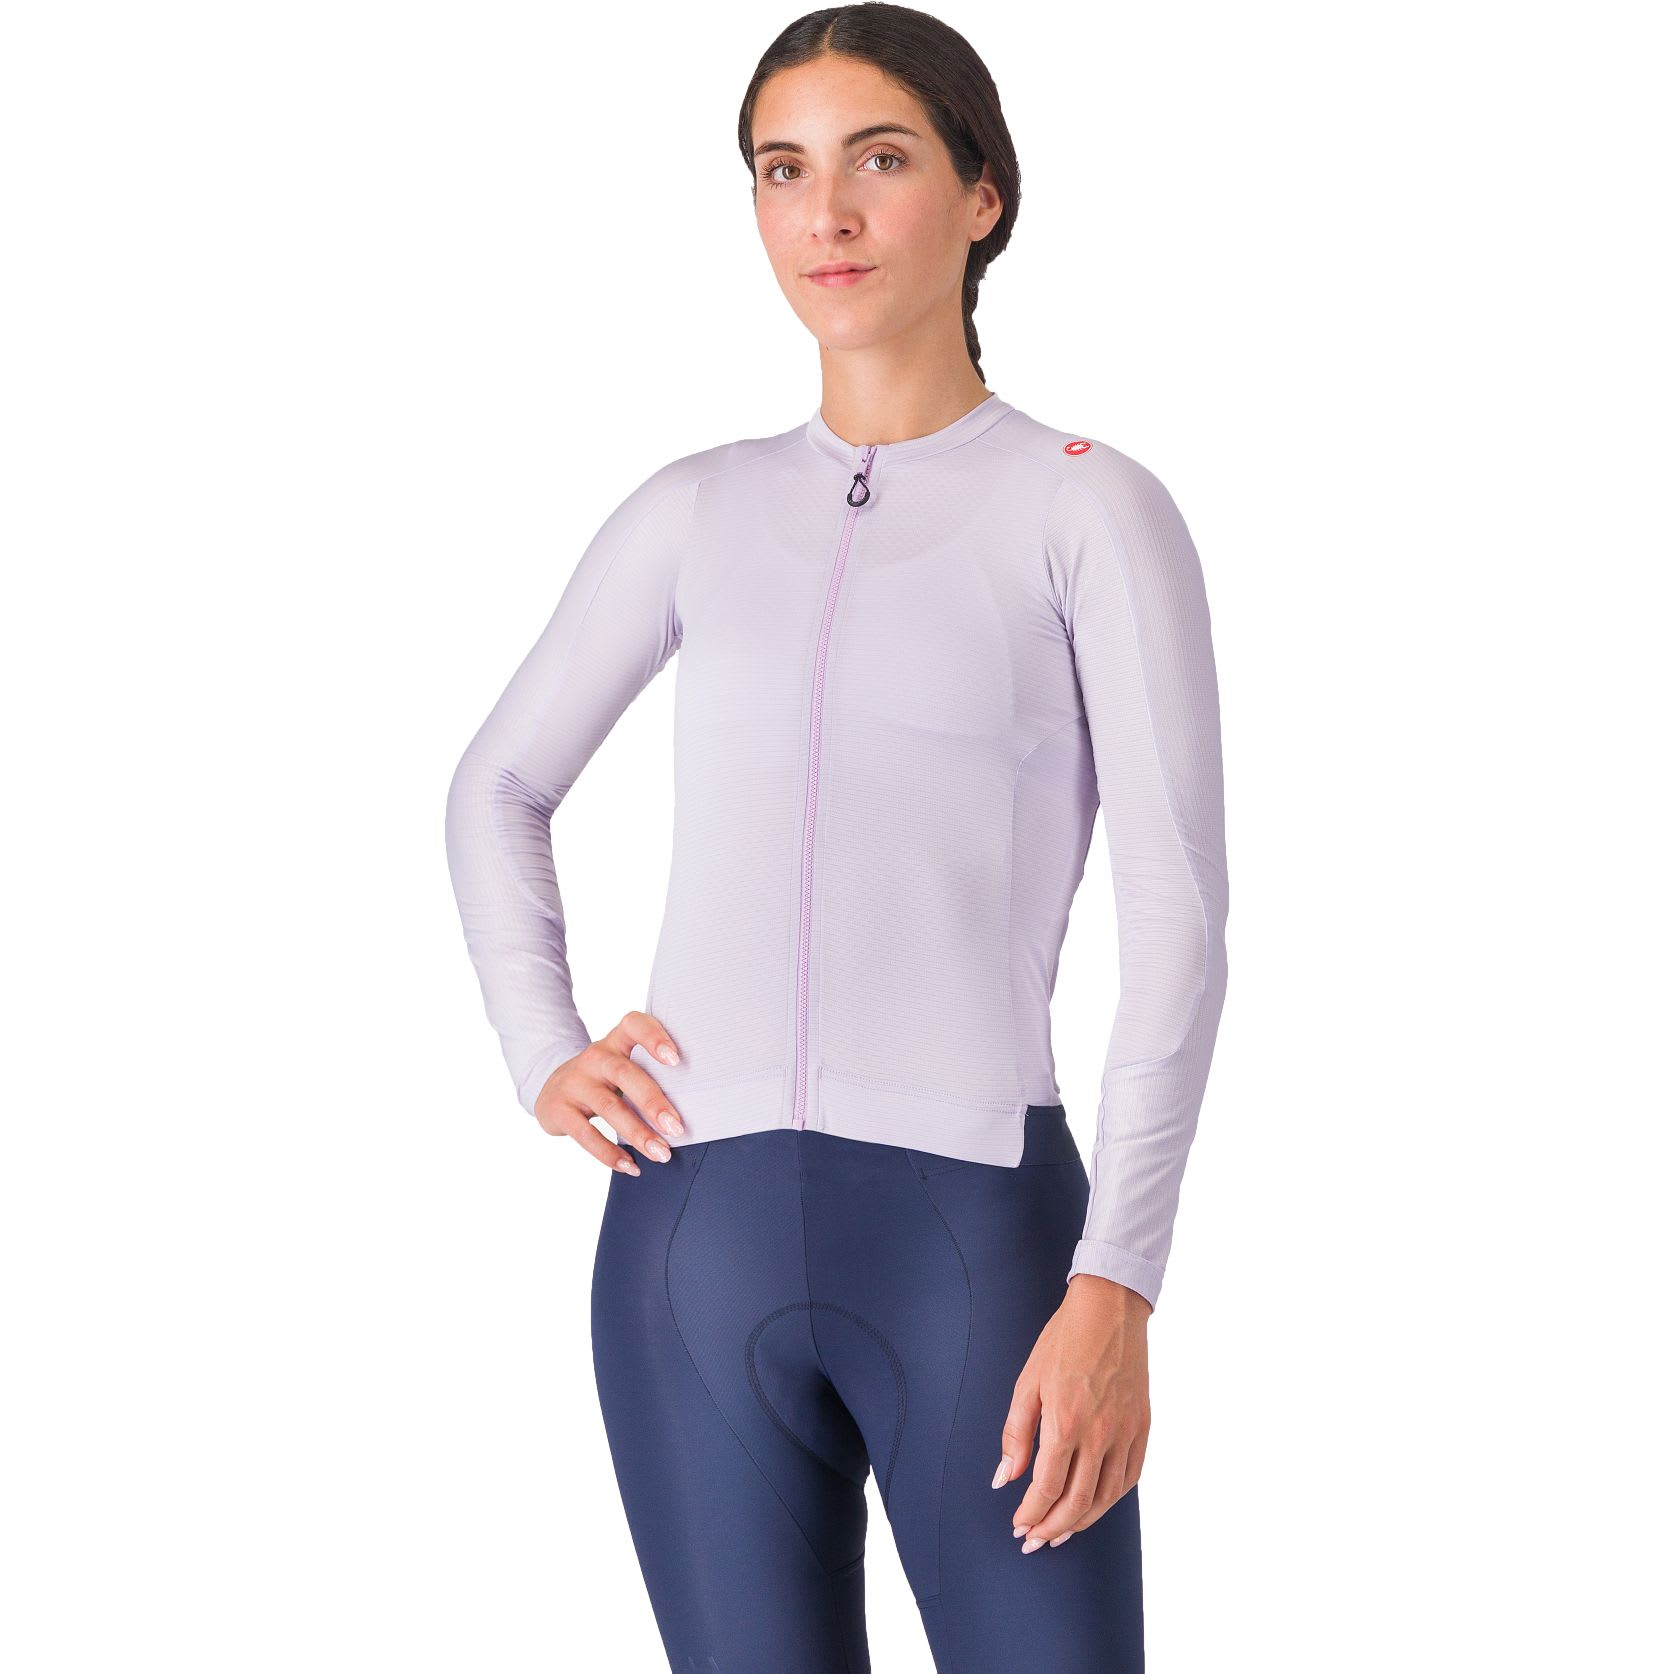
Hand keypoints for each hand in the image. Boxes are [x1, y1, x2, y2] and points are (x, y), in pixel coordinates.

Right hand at [530, 1010, 685, 1173]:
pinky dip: (609, 1153)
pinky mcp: (559, 1109)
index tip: (676, 1060)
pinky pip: (586, 1134)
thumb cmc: (604, 1080)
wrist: (551, 1090)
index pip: (633, 1025)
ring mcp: (575, 1082)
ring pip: (610, 1107)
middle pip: (626, 1074)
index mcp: (616, 1041)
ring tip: (661, 1154)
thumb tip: (693, 1110)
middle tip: (677, 1128)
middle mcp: (595, 1057)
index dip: (653, 1037)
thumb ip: (649, 1076)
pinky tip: (630, 1166)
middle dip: (653, 1102)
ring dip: (638, 1133)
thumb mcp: (620, 1067)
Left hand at [993, 1275, 1151, 1552]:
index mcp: (1066, 1423)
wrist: (1110, 1309)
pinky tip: (1096, 1506)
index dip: (1030, 1513)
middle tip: (1034, 1541)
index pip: (1046, 1487)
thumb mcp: (1027, 1381)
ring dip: (1082, 1522)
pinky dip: (1112, 1500)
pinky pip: (1130, 1478)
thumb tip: (1004, 1477)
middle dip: (1052, 1528)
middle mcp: (1100, 1435)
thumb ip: (1015, 1434)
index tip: (1018, 1526)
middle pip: (1077, 1502)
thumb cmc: (1064, 1340)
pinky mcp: (1143, 1427)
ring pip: (1106, 1497)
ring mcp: (1126, 1433)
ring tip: (1061, 1532)